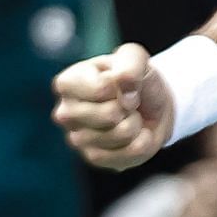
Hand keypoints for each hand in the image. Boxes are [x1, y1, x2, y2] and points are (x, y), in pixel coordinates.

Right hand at [52, 42, 174, 170]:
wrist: (151, 106)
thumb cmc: (134, 79)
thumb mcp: (136, 58)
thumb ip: (130, 64)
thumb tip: (122, 88)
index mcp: (68, 83)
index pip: (101, 89)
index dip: (122, 84)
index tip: (120, 81)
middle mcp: (65, 113)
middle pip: (110, 115)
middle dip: (130, 105)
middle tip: (126, 101)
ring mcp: (77, 139)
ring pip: (122, 134)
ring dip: (137, 122)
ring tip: (129, 115)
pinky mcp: (95, 158)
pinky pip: (131, 152)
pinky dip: (142, 140)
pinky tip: (133, 133)